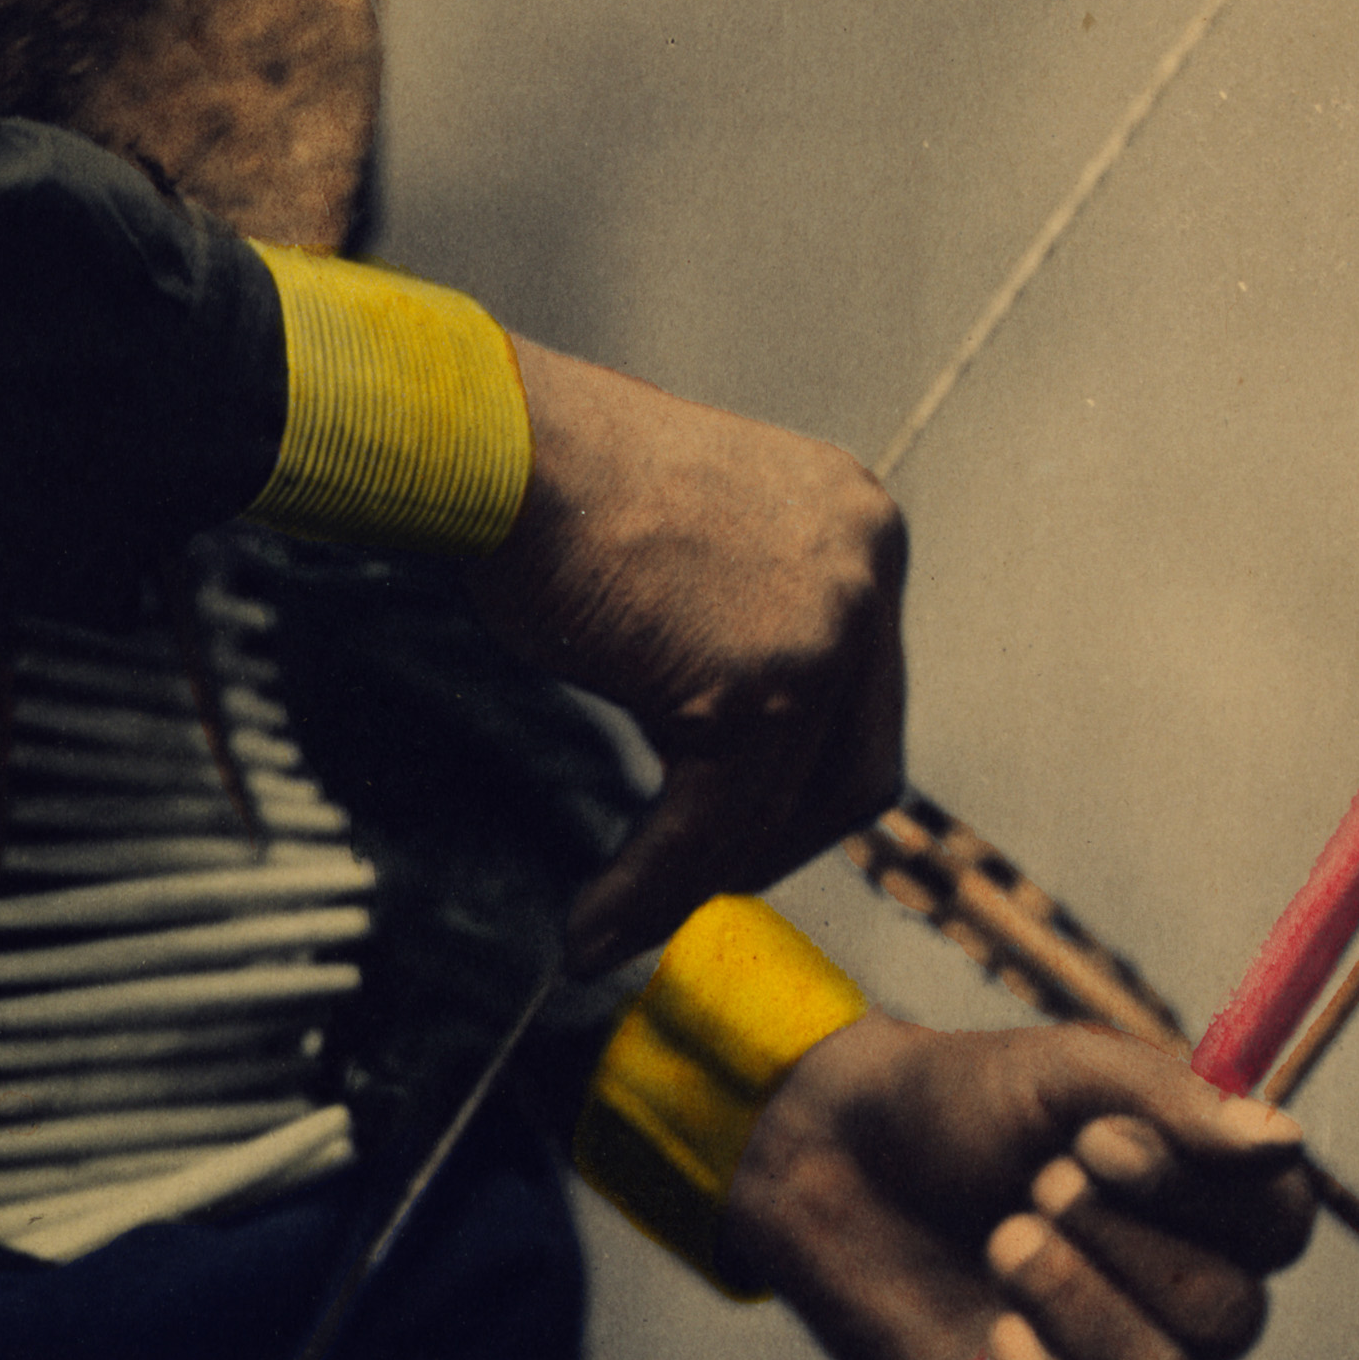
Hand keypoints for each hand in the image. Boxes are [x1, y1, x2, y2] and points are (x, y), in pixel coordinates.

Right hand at [473, 342, 909, 976]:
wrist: (491, 438)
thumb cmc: (550, 481)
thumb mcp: (690, 550)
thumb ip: (738, 627)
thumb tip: (731, 748)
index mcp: (857, 525)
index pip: (865, 699)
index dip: (800, 784)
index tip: (730, 826)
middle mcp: (867, 567)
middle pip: (857, 769)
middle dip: (771, 842)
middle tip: (691, 879)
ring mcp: (826, 627)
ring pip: (782, 810)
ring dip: (702, 878)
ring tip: (619, 916)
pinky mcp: (762, 687)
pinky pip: (711, 827)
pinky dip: (650, 889)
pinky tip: (592, 922)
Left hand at [717, 1015, 1312, 1359]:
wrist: (837, 1151)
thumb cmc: (967, 1102)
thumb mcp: (1066, 1070)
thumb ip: (1171, 1101)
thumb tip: (1284, 1143)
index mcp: (1210, 1208)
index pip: (1281, 1228)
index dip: (1206, 1193)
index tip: (1100, 1142)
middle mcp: (1183, 1301)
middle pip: (1224, 1317)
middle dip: (1120, 1244)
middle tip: (1034, 1185)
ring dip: (1073, 1306)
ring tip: (1001, 1240)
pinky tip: (997, 1342)